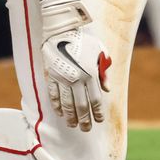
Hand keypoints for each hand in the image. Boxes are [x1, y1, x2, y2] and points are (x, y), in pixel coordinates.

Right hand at [40, 1, 109, 130]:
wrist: (62, 30)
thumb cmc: (84, 40)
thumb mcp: (100, 52)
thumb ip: (104, 71)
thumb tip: (107, 89)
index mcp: (91, 73)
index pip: (95, 99)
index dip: (97, 112)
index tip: (98, 120)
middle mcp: (77, 78)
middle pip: (81, 105)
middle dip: (84, 119)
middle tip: (85, 129)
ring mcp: (63, 78)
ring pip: (67, 104)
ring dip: (70, 116)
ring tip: (72, 125)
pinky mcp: (51, 75)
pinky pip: (54, 95)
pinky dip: (57, 106)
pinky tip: (60, 113)